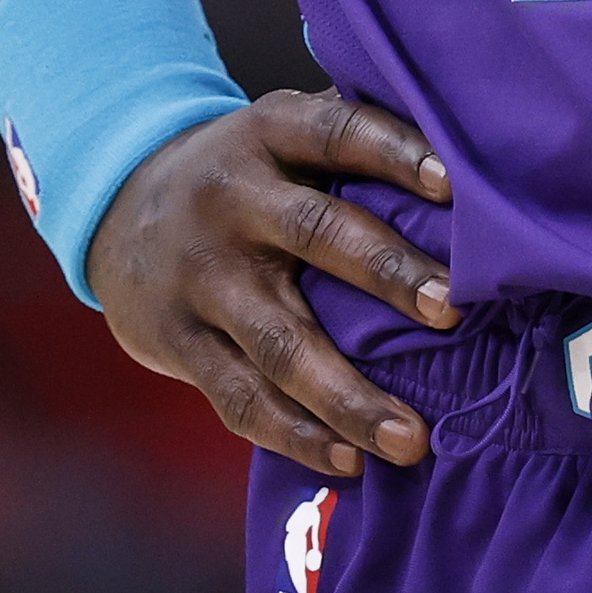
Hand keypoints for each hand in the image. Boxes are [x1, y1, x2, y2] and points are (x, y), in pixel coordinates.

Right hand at [88, 86, 458, 476]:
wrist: (118, 203)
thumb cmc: (245, 169)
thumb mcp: (282, 131)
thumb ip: (356, 136)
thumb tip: (473, 143)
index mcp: (267, 133)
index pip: (336, 132)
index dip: (393, 152)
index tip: (454, 183)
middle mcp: (230, 199)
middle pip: (313, 234)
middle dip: (387, 274)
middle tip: (452, 312)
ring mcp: (201, 276)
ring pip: (279, 342)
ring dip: (349, 395)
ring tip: (414, 439)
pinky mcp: (179, 340)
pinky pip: (240, 396)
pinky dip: (296, 435)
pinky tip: (351, 461)